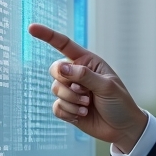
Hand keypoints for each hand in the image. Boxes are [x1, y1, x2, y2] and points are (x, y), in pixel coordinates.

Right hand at [27, 23, 147, 152]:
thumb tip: (61, 68)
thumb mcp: (106, 86)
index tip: (31, 28)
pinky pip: (56, 107)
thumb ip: (84, 75)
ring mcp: (71, 91)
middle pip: (55, 69)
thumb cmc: (120, 103)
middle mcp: (77, 74)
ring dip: (71, 99)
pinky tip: (82, 115)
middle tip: (85, 93)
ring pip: (55, 89)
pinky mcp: (67, 107)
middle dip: (67, 82)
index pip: (64, 45)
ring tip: (88, 105)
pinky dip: (68, 112)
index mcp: (88, 62)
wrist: (123, 128)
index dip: (47, 35)